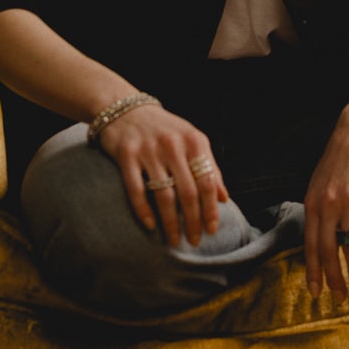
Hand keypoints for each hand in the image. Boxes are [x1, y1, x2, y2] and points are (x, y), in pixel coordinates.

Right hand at [97, 102, 227, 247]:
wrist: (125, 108)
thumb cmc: (164, 130)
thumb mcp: (192, 141)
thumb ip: (209, 167)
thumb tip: (224, 198)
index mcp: (194, 141)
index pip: (207, 182)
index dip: (211, 209)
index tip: (211, 230)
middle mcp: (173, 145)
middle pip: (188, 192)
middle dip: (193, 221)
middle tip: (193, 241)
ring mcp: (149, 150)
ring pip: (164, 195)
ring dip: (170, 222)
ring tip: (174, 240)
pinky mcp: (126, 155)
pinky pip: (136, 189)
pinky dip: (144, 211)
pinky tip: (150, 226)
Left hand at [302, 100, 348, 300]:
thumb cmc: (341, 156)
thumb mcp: (320, 181)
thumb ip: (319, 208)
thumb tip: (318, 236)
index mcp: (313, 202)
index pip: (309, 244)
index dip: (312, 271)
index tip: (315, 292)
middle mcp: (328, 204)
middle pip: (328, 250)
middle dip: (333, 279)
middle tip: (339, 298)